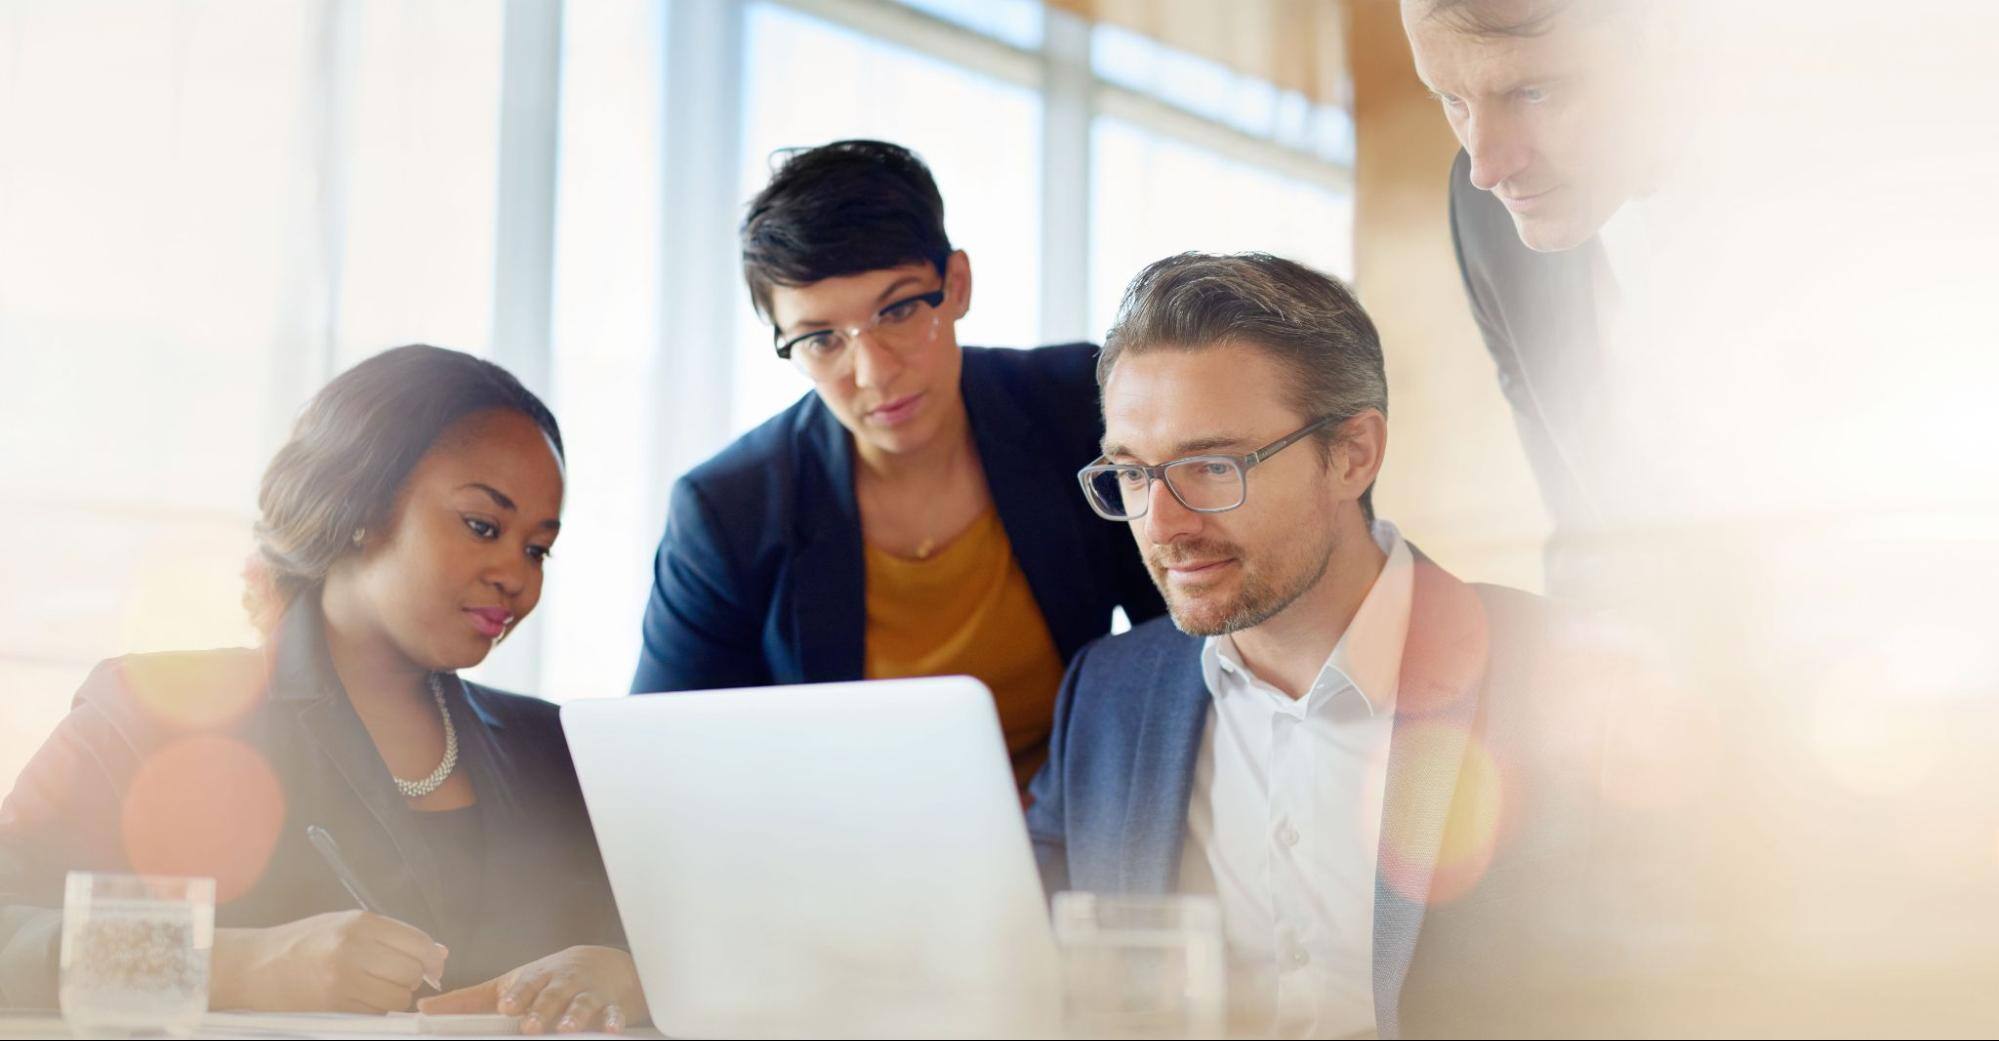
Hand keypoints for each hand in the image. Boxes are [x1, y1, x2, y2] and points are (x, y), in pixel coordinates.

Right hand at [212, 911, 448, 1013]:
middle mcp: (353, 949)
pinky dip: (376, 1009)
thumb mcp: (344, 925)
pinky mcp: (334, 1007)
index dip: (431, 957)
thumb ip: (391, 936)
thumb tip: (439, 953)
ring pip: (398, 996)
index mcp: (359, 923)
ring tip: (374, 988)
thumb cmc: (303, 943)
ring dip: (395, 996)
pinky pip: (377, 1013)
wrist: (254, 968)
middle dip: (412, 977)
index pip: (417, 942)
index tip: (433, 966)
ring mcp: (343, 981)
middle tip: (395, 976)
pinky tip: (358, 999)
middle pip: (411, 970)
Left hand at [419, 945, 646, 1033]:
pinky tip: (612, 1030)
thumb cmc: (548, 979)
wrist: (603, 965)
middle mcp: (563, 983)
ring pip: (583, 1004)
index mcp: (537, 978)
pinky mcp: (612, 1006)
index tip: (506, 1007)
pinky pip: (615, 1013)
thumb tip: (425, 1008)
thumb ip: (470, 1000)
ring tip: (567, 1029)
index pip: (526, 985)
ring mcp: (589, 994)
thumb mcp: (512, 983)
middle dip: (543, 1009)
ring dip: (576, 1016)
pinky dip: (614, 1021)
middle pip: (553, 995)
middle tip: (531, 1026)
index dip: (517, 995)